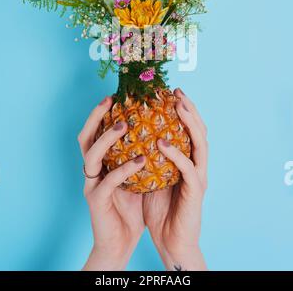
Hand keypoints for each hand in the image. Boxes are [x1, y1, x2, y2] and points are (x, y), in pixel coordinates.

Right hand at [78, 96, 145, 270]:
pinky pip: (108, 182)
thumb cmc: (130, 207)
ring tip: (123, 125)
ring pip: (91, 156)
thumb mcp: (136, 176)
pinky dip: (123, 169)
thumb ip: (139, 154)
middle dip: (95, 117)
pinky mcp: (97, 202)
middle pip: (84, 138)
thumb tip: (158, 130)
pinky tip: (140, 160)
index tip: (116, 94)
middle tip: (110, 100)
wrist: (120, 243)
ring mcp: (92, 185)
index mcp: (101, 163)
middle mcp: (92, 171)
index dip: (102, 113)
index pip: (96, 132)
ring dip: (106, 139)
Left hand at [143, 88, 207, 270]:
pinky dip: (176, 153)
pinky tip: (162, 142)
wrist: (171, 241)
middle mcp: (197, 165)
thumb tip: (133, 134)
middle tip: (177, 91)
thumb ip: (151, 157)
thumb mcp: (153, 176)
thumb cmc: (160, 210)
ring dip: (190, 123)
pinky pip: (187, 168)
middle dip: (190, 109)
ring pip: (200, 144)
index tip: (170, 92)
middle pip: (200, 130)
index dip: (183, 110)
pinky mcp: (195, 192)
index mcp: (188, 161)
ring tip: (178, 106)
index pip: (189, 130)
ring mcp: (199, 177)